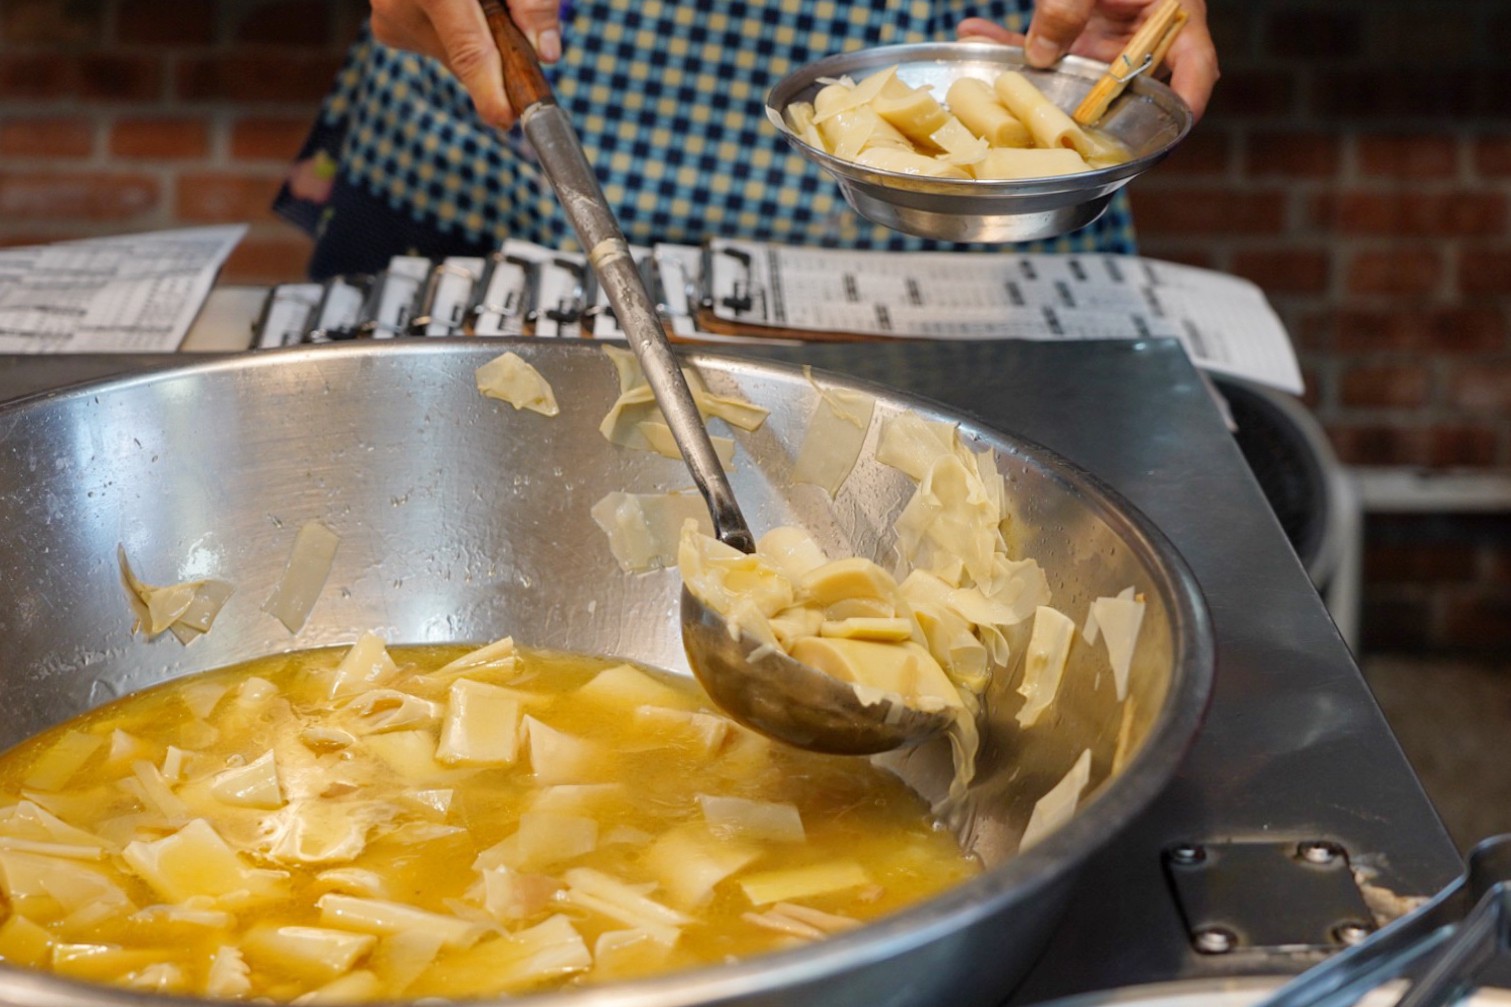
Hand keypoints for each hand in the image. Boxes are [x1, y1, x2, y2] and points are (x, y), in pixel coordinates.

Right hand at [369, 0, 561, 127]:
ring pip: (452, 56)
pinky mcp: (387, 28)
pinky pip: (436, 46)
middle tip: (506, 18)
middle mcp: (399, 4)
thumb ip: (533, 2)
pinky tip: (459, 4)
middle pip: (464, 58)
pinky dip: (456, 33)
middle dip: (496, 54)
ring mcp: (387, 16)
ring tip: (476, 1)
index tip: (505, 118)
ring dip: (476, 40)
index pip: (468, 52)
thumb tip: (547, 52)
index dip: (491, 90)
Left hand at [958, 0, 1218, 119]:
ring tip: (985, 73)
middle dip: (1080, 106)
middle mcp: (1144, 31)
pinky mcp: (1081, 25)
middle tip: (1042, 123)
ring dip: (1030, 73)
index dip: (1184, 106)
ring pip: (1076, 70)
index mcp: (1173, 13)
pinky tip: (974, 32)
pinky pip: (1050, 43)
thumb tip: (1041, 55)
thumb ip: (1069, 6)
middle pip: (1124, 85)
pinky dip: (1013, 42)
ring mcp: (1111, 32)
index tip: (1163, 137)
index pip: (1194, 69)